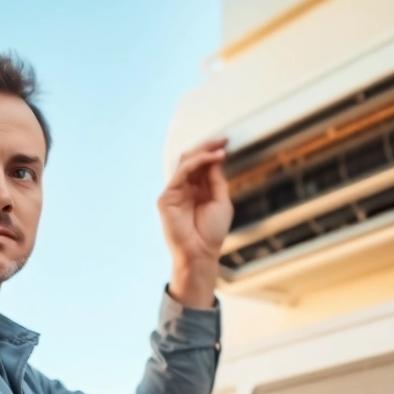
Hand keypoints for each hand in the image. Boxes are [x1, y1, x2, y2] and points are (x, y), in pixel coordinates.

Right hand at [159, 138, 229, 307]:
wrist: (200, 253)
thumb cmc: (211, 233)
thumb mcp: (221, 201)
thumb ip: (217, 180)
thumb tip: (217, 158)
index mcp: (198, 189)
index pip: (203, 165)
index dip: (213, 152)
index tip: (226, 142)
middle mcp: (185, 188)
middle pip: (193, 159)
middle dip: (208, 147)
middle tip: (223, 140)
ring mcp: (175, 192)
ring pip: (185, 162)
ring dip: (203, 153)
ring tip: (219, 149)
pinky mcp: (167, 198)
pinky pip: (181, 174)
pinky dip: (196, 163)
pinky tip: (210, 159)